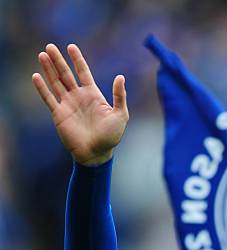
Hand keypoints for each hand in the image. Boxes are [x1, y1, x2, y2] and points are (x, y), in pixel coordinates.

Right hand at [32, 44, 128, 165]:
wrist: (96, 154)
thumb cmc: (110, 137)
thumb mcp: (120, 115)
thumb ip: (119, 96)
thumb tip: (120, 77)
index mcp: (93, 95)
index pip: (83, 72)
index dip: (77, 60)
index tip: (71, 47)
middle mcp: (78, 97)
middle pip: (66, 74)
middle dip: (58, 60)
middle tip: (50, 46)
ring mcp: (68, 105)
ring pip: (56, 82)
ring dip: (49, 69)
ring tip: (42, 55)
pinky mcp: (59, 114)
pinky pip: (48, 98)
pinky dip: (42, 88)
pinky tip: (36, 76)